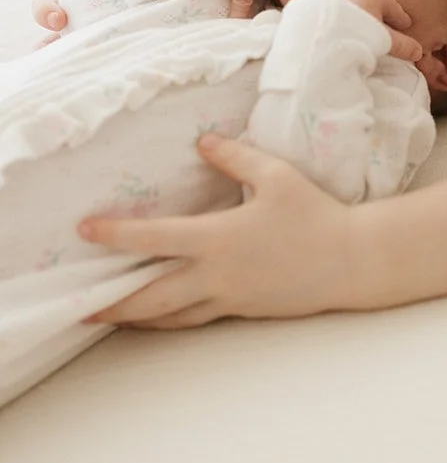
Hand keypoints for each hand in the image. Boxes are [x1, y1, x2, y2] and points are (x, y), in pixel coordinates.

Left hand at [78, 136, 358, 326]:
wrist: (351, 261)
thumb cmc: (314, 214)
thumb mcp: (276, 175)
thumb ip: (234, 158)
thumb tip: (201, 142)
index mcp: (218, 238)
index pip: (154, 238)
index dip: (116, 235)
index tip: (85, 231)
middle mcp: (216, 275)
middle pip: (150, 297)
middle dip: (111, 305)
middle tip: (79, 308)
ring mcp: (230, 299)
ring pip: (171, 317)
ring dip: (137, 318)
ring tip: (110, 317)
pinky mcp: (244, 310)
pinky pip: (198, 319)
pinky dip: (171, 320)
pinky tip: (161, 316)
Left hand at [305, 0, 422, 62]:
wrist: (311, 29)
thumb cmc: (352, 32)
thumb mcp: (381, 40)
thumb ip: (401, 45)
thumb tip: (418, 52)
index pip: (392, 6)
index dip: (400, 18)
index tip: (405, 24)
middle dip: (375, 11)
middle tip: (380, 23)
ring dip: (351, 9)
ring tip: (352, 23)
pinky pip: (326, 3)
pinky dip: (332, 12)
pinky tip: (330, 23)